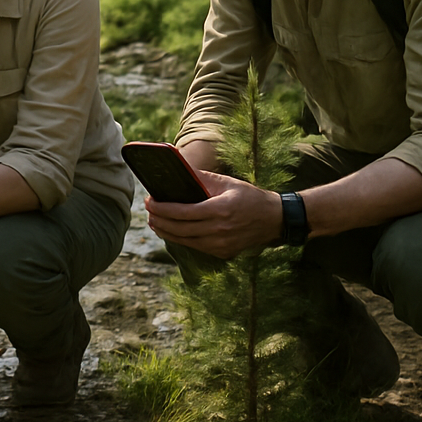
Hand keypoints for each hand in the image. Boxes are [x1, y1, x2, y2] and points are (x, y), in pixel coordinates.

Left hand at [144, 169, 283, 259]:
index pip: (182, 212)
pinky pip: (196, 246)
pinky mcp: (223, 253)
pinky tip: (172, 231)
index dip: (162, 208)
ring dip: (166, 232)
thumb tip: (177, 169)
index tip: (149, 202)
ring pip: (185, 241)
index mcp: (219, 210)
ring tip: (154, 222)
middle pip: (179, 229)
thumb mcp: (227, 182)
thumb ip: (201, 177)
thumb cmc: (249, 197)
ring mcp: (221, 245)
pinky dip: (181, 239)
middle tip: (148, 212)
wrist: (274, 219)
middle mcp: (219, 231)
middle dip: (159, 220)